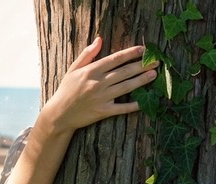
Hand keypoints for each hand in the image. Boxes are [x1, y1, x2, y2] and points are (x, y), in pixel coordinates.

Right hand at [41, 36, 157, 134]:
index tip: (142, 49)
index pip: (114, 59)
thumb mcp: (73, 69)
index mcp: (90, 71)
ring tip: (154, 74)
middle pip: (123, 72)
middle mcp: (97, 83)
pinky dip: (134, 105)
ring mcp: (101, 98)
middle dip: (141, 66)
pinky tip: (145, 101)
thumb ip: (87, 54)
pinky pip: (122, 108)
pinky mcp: (103, 112)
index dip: (129, 54)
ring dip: (141, 81)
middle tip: (156, 61)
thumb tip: (99, 39)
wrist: (59, 114)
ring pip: (125, 87)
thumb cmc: (67, 89)